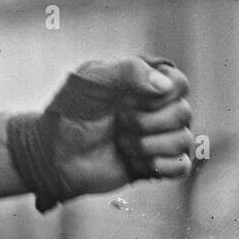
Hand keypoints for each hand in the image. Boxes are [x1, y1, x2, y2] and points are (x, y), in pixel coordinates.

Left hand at [7, 55, 193, 210]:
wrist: (55, 153)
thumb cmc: (70, 112)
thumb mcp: (91, 81)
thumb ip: (126, 71)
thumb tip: (166, 85)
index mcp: (143, 85)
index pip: (179, 83)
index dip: (162, 93)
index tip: (130, 99)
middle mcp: (156, 110)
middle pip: (184, 112)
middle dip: (148, 121)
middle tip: (119, 122)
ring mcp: (157, 137)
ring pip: (184, 140)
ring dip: (147, 144)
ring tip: (120, 143)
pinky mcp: (156, 164)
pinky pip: (182, 167)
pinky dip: (158, 165)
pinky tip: (133, 161)